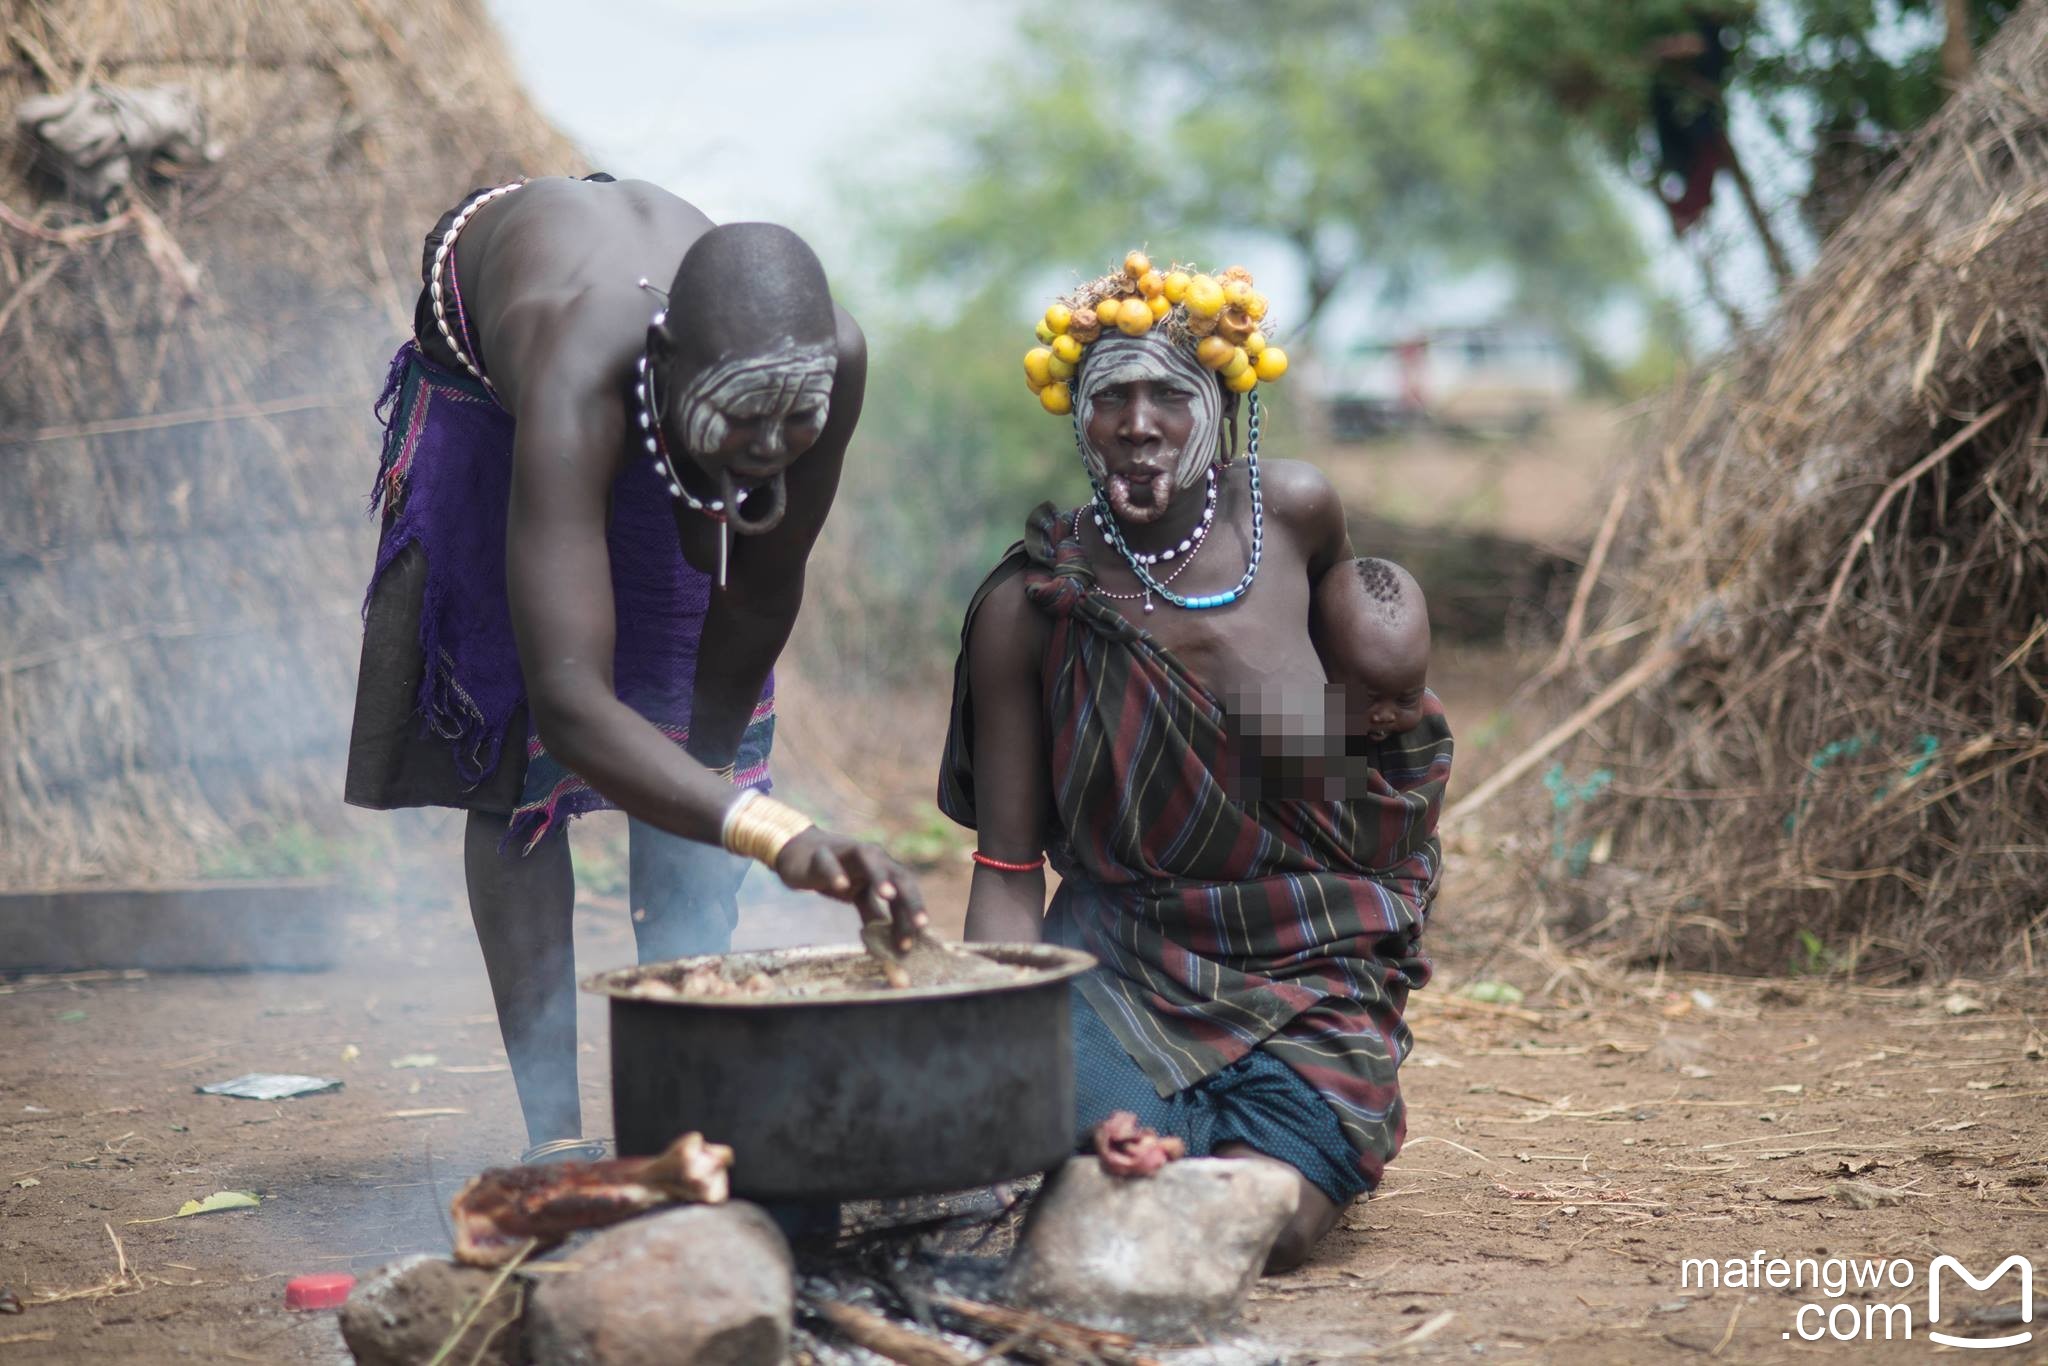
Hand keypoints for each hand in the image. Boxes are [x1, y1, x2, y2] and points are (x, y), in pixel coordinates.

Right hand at [773, 828, 928, 949]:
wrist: (800, 854)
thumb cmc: (838, 876)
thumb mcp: (859, 897)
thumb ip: (875, 916)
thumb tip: (890, 947)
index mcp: (884, 868)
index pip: (905, 889)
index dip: (914, 910)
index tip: (919, 934)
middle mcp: (872, 857)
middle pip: (896, 874)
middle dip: (909, 898)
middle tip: (918, 923)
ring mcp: (847, 853)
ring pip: (868, 858)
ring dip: (880, 875)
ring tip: (888, 895)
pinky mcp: (821, 855)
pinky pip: (829, 862)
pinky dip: (836, 873)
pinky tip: (842, 886)